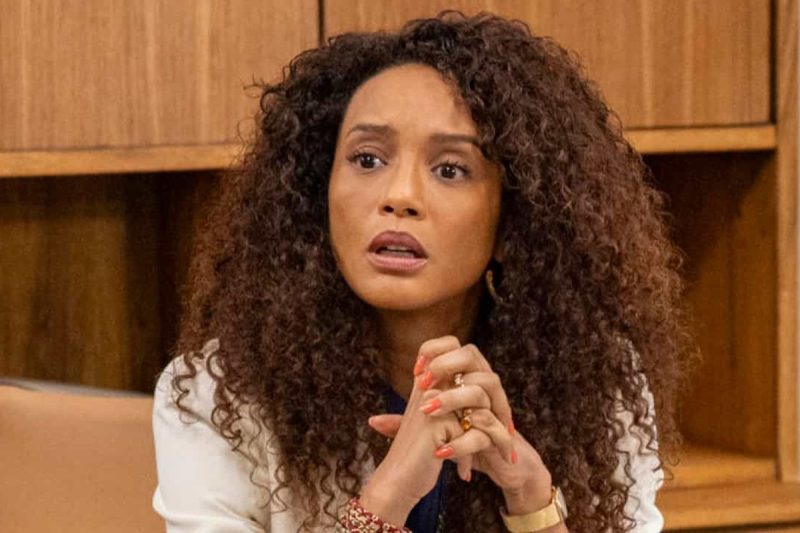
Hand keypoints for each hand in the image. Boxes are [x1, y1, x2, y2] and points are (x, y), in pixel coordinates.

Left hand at [368, 335, 553, 513]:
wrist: (500, 467)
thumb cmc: (465, 441)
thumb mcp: (432, 430)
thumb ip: (406, 423)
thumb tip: (374, 420)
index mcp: (467, 379)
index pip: (453, 345)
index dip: (434, 350)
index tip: (416, 368)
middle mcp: (484, 386)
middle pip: (472, 353)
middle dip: (445, 364)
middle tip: (421, 383)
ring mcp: (498, 406)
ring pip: (485, 384)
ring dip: (454, 397)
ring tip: (429, 410)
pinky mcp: (504, 434)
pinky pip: (488, 427)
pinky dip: (464, 440)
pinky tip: (442, 450)